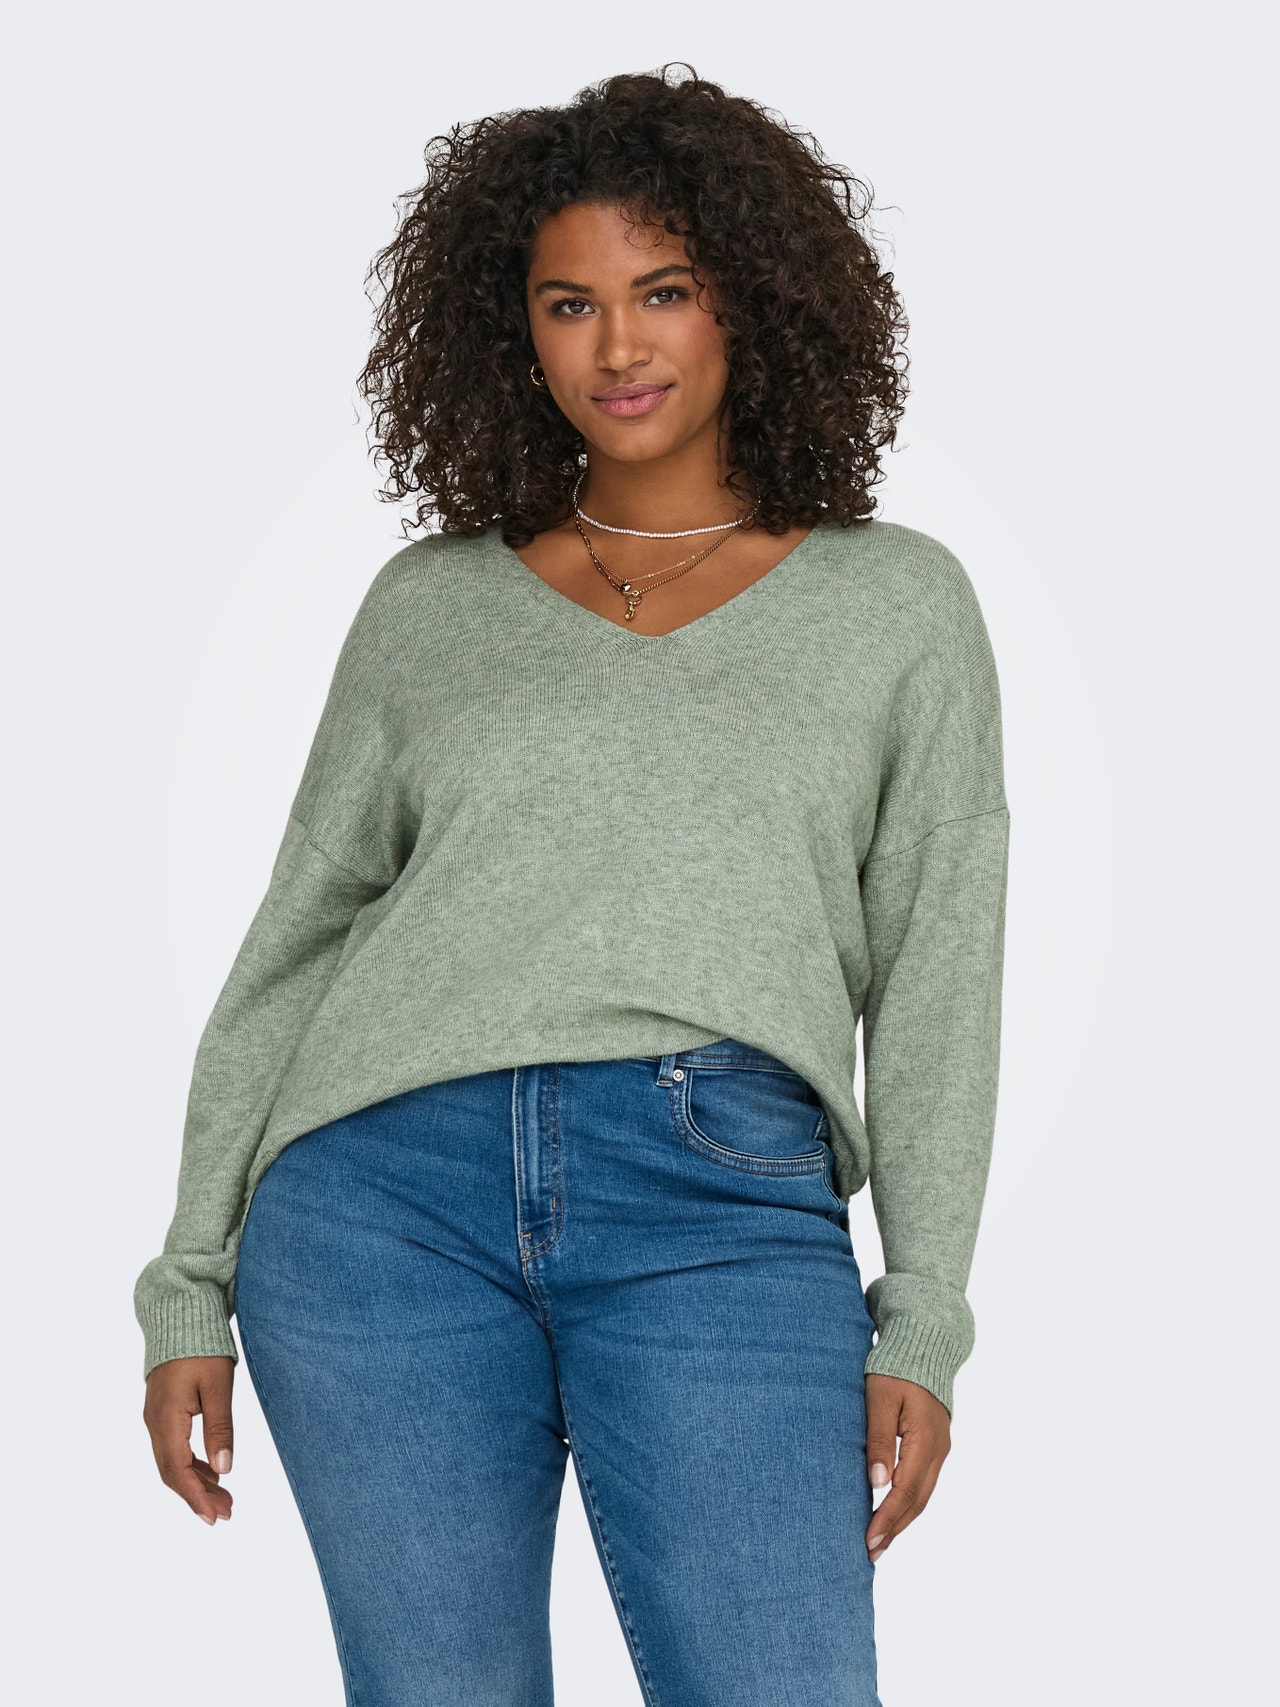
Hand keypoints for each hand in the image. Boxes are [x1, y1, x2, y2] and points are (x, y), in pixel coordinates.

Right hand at [142, 1356, 235, 1525]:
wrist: (181, 1315)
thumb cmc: (202, 1347)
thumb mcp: (218, 1385)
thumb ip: (220, 1427)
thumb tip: (225, 1469)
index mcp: (166, 1419)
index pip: (177, 1471)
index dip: (195, 1497)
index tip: (214, 1518)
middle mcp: (155, 1423)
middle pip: (172, 1472)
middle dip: (198, 1496)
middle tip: (226, 1513)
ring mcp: (156, 1418)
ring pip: (172, 1462)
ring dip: (196, 1482)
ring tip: (225, 1498)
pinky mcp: (162, 1411)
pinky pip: (173, 1448)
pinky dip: (192, 1464)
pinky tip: (212, 1472)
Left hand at [864, 1373, 950, 1559]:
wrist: (924, 1344)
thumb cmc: (895, 1368)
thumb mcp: (879, 1398)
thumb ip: (879, 1439)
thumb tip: (877, 1483)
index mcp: (926, 1439)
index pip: (905, 1491)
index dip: (887, 1519)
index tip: (868, 1540)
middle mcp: (938, 1450)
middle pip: (917, 1500)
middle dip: (894, 1529)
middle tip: (870, 1553)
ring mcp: (940, 1449)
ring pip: (922, 1495)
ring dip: (902, 1520)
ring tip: (879, 1542)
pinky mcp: (935, 1446)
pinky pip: (923, 1483)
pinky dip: (907, 1503)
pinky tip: (892, 1513)